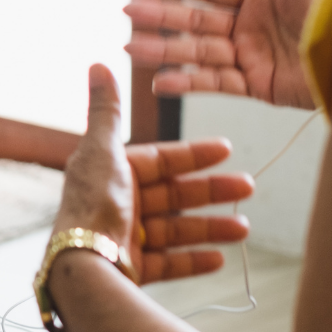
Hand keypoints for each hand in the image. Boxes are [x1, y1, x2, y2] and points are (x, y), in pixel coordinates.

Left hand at [53, 65, 254, 284]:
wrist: (83, 262)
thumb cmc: (92, 203)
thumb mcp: (102, 149)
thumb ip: (106, 110)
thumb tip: (98, 63)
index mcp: (110, 173)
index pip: (159, 160)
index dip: (193, 154)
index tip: (227, 150)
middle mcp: (116, 204)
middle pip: (172, 195)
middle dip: (211, 191)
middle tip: (248, 186)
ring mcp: (124, 238)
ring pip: (175, 230)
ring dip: (210, 227)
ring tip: (244, 228)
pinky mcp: (131, 268)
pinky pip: (169, 263)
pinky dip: (193, 260)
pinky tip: (220, 258)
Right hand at [125, 0, 330, 109]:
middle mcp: (250, 27)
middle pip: (195, 20)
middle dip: (160, 17)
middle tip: (127, 13)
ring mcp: (250, 57)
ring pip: (197, 52)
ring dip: (163, 51)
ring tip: (131, 49)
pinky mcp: (257, 86)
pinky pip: (215, 83)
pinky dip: (187, 83)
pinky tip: (160, 81)